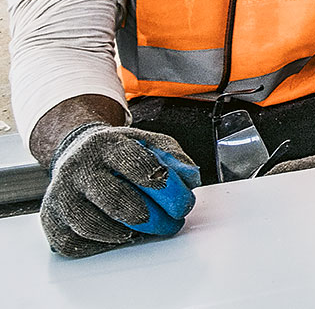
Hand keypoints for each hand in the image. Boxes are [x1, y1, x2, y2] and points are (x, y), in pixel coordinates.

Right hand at [40, 122, 200, 258]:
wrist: (76, 151)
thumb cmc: (118, 152)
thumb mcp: (148, 142)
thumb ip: (173, 157)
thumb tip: (191, 178)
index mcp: (107, 145)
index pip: (137, 164)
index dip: (165, 187)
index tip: (183, 202)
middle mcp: (79, 167)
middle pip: (114, 198)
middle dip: (149, 217)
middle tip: (170, 224)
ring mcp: (61, 193)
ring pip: (90, 224)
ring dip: (124, 234)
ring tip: (145, 231)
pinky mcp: (50, 218)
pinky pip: (74, 242)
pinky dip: (100, 245)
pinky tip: (118, 236)